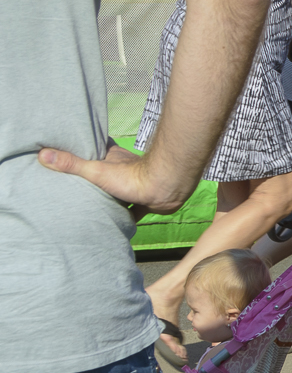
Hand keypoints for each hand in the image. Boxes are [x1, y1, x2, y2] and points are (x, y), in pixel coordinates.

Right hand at [39, 142, 190, 216]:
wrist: (166, 189)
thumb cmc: (132, 177)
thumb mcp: (96, 170)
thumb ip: (71, 164)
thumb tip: (43, 154)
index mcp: (113, 158)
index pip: (97, 149)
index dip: (87, 150)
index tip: (74, 153)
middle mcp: (125, 169)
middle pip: (106, 172)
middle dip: (94, 179)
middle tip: (78, 187)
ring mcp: (135, 184)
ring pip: (119, 191)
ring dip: (109, 198)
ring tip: (92, 206)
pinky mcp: (144, 201)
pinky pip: (132, 209)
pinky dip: (125, 216)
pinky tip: (115, 223)